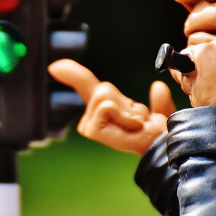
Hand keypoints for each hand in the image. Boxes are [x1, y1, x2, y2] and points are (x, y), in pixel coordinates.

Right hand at [48, 59, 175, 154]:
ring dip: (126, 109)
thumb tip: (157, 86)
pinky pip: (106, 107)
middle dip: (124, 100)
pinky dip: (123, 115)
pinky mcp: (91, 130)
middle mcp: (91, 118)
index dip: (71, 73)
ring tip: (134, 126)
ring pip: (104, 95)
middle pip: (102, 88)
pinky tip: (131, 129)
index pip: (84, 85)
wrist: (161, 148)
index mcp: (104, 110)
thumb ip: (159, 100)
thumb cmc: (159, 138)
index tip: (54, 67)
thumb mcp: (160, 113)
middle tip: (137, 121)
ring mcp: (89, 126)